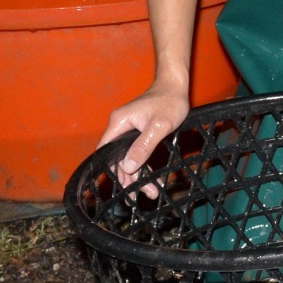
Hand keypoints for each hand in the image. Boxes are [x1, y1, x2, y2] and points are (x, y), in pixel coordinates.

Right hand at [97, 83, 189, 199]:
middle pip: (118, 158)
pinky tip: (152, 178)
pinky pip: (136, 151)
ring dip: (138, 175)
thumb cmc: (169, 102)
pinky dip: (143, 164)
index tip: (123, 188)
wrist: (176, 86)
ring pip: (128, 157)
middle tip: (140, 196)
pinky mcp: (138, 131)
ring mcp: (128, 129)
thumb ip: (143, 146)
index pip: (106, 152)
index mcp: (119, 124)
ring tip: (150, 192)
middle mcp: (119, 127)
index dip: (112, 171)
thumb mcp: (159, 126)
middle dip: (129, 178)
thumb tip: (128, 166)